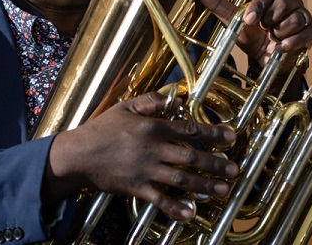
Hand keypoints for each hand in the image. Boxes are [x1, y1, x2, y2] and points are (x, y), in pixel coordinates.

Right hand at [45, 91, 238, 220]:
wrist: (77, 156)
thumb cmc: (101, 129)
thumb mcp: (125, 107)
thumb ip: (151, 100)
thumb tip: (175, 98)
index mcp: (153, 128)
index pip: (190, 130)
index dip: (213, 134)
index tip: (231, 137)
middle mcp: (153, 150)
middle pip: (191, 157)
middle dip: (215, 164)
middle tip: (234, 169)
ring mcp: (146, 171)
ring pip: (181, 180)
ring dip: (204, 186)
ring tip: (223, 190)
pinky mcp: (137, 188)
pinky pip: (160, 200)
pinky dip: (176, 208)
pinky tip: (191, 213)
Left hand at [191, 0, 311, 73]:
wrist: (266, 61)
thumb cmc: (252, 37)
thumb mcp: (234, 21)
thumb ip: (218, 3)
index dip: (259, 6)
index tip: (249, 21)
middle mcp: (290, 1)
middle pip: (283, 4)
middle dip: (269, 22)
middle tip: (264, 31)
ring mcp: (303, 15)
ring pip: (293, 20)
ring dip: (279, 34)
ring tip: (273, 39)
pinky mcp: (311, 31)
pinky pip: (303, 34)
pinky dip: (289, 43)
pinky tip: (280, 48)